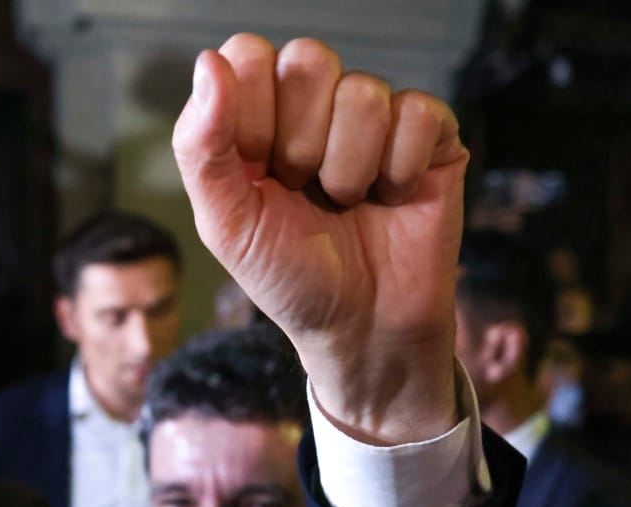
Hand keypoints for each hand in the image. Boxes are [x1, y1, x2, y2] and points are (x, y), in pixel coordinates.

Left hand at [173, 34, 468, 443]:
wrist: (359, 327)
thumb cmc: (288, 276)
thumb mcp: (225, 222)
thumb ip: (201, 146)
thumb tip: (208, 62)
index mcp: (258, 114)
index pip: (250, 55)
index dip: (252, 117)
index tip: (259, 175)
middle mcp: (316, 105)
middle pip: (309, 60)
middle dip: (301, 144)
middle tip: (304, 191)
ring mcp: (375, 117)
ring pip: (363, 93)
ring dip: (349, 169)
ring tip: (347, 203)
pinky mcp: (430, 134)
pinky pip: (418, 114)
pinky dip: (400, 170)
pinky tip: (393, 197)